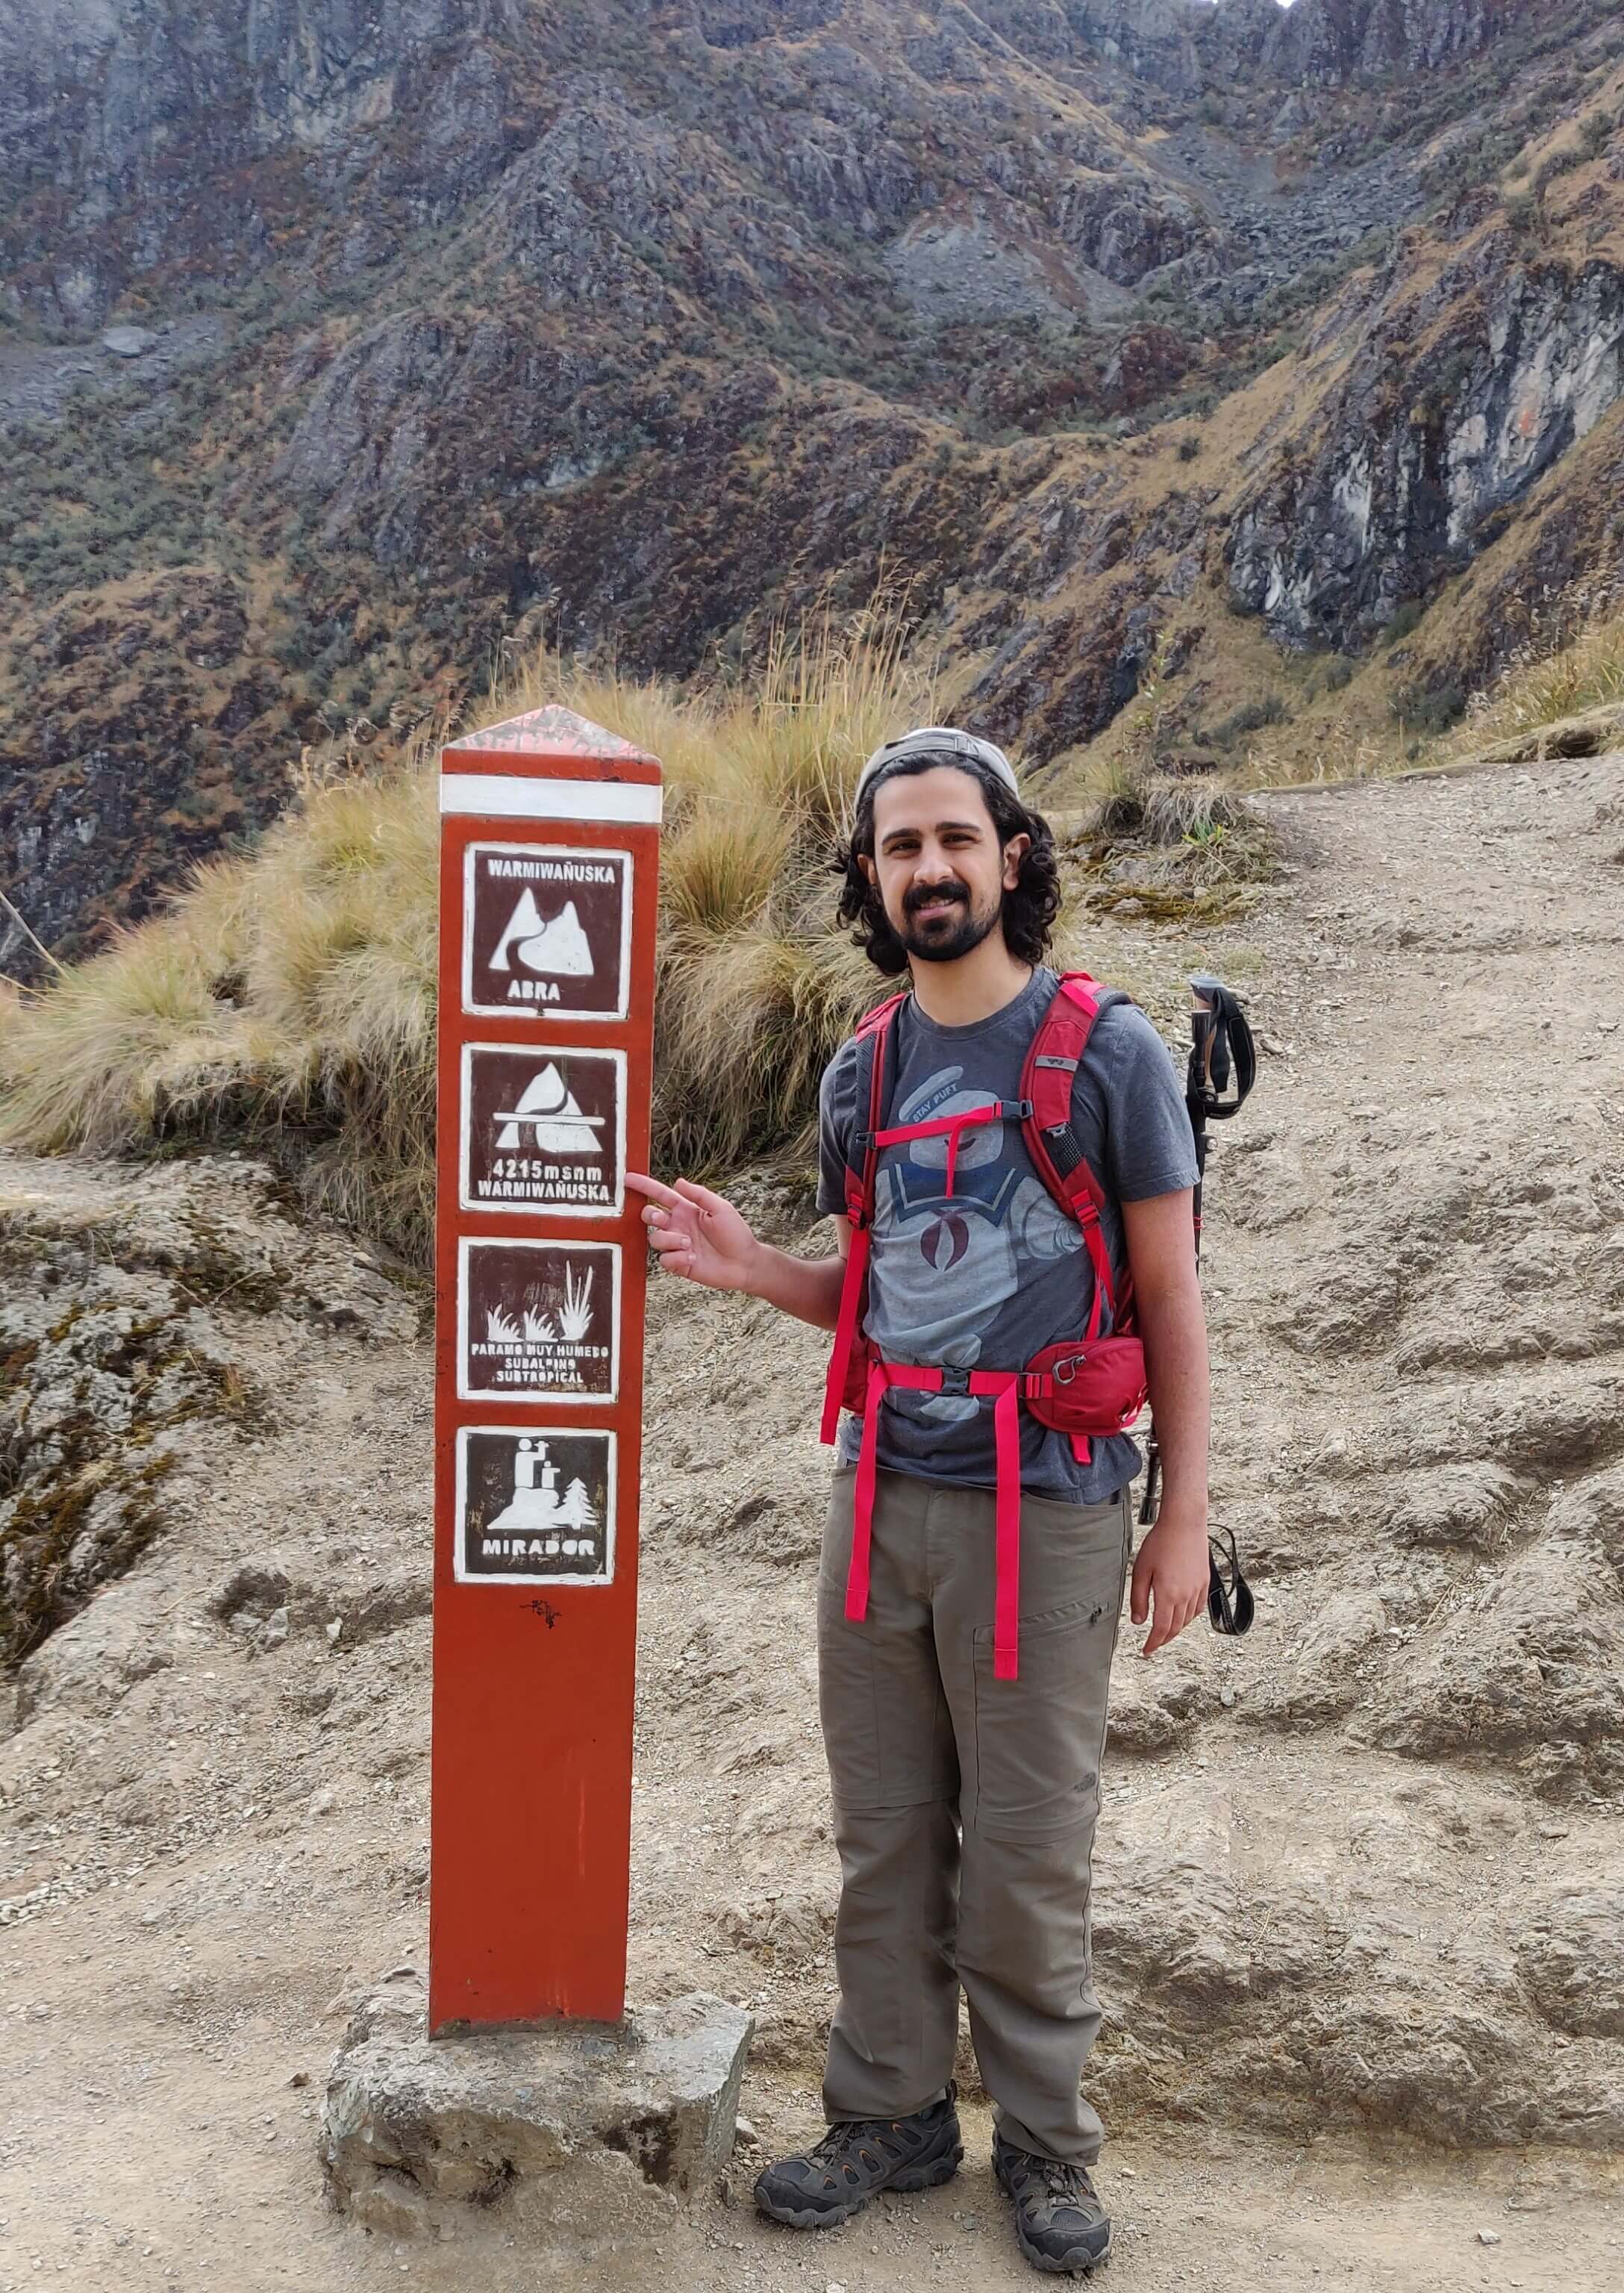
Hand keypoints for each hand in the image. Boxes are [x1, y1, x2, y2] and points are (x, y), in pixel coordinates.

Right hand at [625, 1171, 759, 1292]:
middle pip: (650, 1216)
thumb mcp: (721, 1208)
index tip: (628, 1178)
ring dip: (669, 1240)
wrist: (744, 1263)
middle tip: (663, 1219)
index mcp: (686, 1210)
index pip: (660, 1195)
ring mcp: (676, 1245)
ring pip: (654, 1239)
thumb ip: (699, 1195)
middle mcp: (678, 1226)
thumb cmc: (736, 1234)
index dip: (644, 1186)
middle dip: (650, 1215)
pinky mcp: (678, 1264)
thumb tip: (677, 1181)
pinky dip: (676, 1258)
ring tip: (688, 1244)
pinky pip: (664, 1259)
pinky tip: (693, 1259)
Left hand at [1129, 1504, 1209, 1656]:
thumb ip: (1139, 1599)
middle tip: (1153, 1645)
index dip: (1153, 1644)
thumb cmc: (1161, 1543)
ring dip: (1176, 1629)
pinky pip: (1198, 1608)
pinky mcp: (1205, 1582)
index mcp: (1168, 1595)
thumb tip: (1139, 1621)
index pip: (1161, 1629)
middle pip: (1175, 1628)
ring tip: (1164, 1631)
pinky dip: (1189, 1617)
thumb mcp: (1141, 1571)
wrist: (1184, 1524)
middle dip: (1163, 1640)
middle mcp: (1186, 1596)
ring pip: (1187, 1620)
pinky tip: (1182, 1615)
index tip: (1146, 1651)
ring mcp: (1198, 1589)